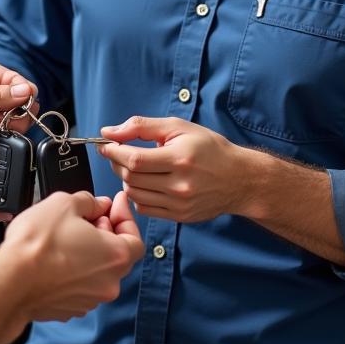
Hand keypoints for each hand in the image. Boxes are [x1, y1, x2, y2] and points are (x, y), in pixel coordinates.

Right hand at [0, 190, 142, 335]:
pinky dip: (75, 269)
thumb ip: (89, 201)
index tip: (115, 203)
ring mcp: (90, 299)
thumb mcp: (64, 203)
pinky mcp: (70, 308)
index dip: (125, 216)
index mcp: (115, 256)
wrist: (11, 282)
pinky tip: (57, 255)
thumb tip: (97, 205)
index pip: (136, 238)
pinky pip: (81, 284)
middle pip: (118, 254)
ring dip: (90, 252)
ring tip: (68, 235)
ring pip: (98, 270)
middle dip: (107, 232)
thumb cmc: (37, 245)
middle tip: (90, 216)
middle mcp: (108, 283)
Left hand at [98, 116, 249, 223]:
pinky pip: (145, 208)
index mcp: (179, 159)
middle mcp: (179, 185)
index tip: (104, 143)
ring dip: (126, 178)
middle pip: (131, 177)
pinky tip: (146, 181)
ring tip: (133, 166)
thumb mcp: (178, 127)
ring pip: (135, 194)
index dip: (113, 151)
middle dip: (116, 163)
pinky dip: (137, 194)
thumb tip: (109, 131)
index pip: (134, 160)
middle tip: (117, 151)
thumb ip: (141, 126)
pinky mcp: (179, 216)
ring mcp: (179, 204)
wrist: (239, 179)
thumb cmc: (209, 148)